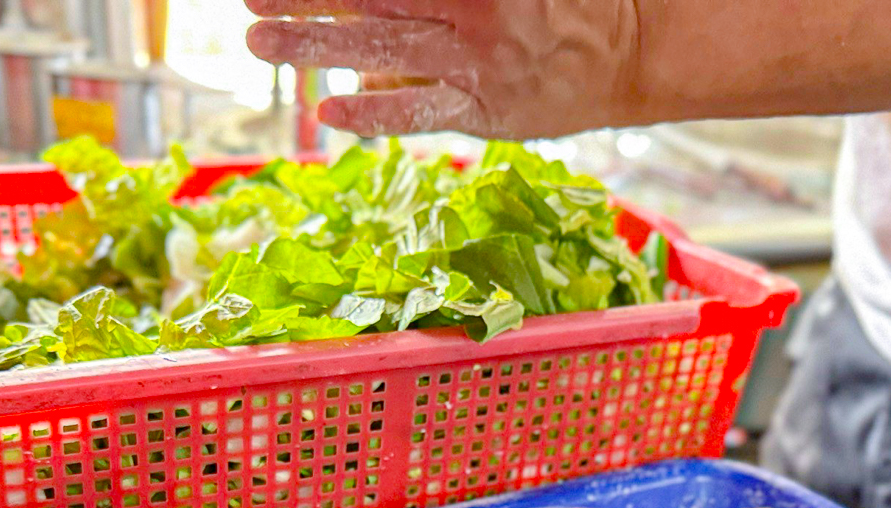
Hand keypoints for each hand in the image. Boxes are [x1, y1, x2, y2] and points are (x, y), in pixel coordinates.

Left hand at [243, 0, 645, 139]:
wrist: (634, 51)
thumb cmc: (563, 1)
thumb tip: (381, 11)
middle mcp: (474, 10)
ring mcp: (478, 63)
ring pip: (382, 48)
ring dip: (313, 45)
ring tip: (256, 40)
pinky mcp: (487, 112)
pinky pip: (421, 114)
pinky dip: (372, 114)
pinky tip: (326, 113)